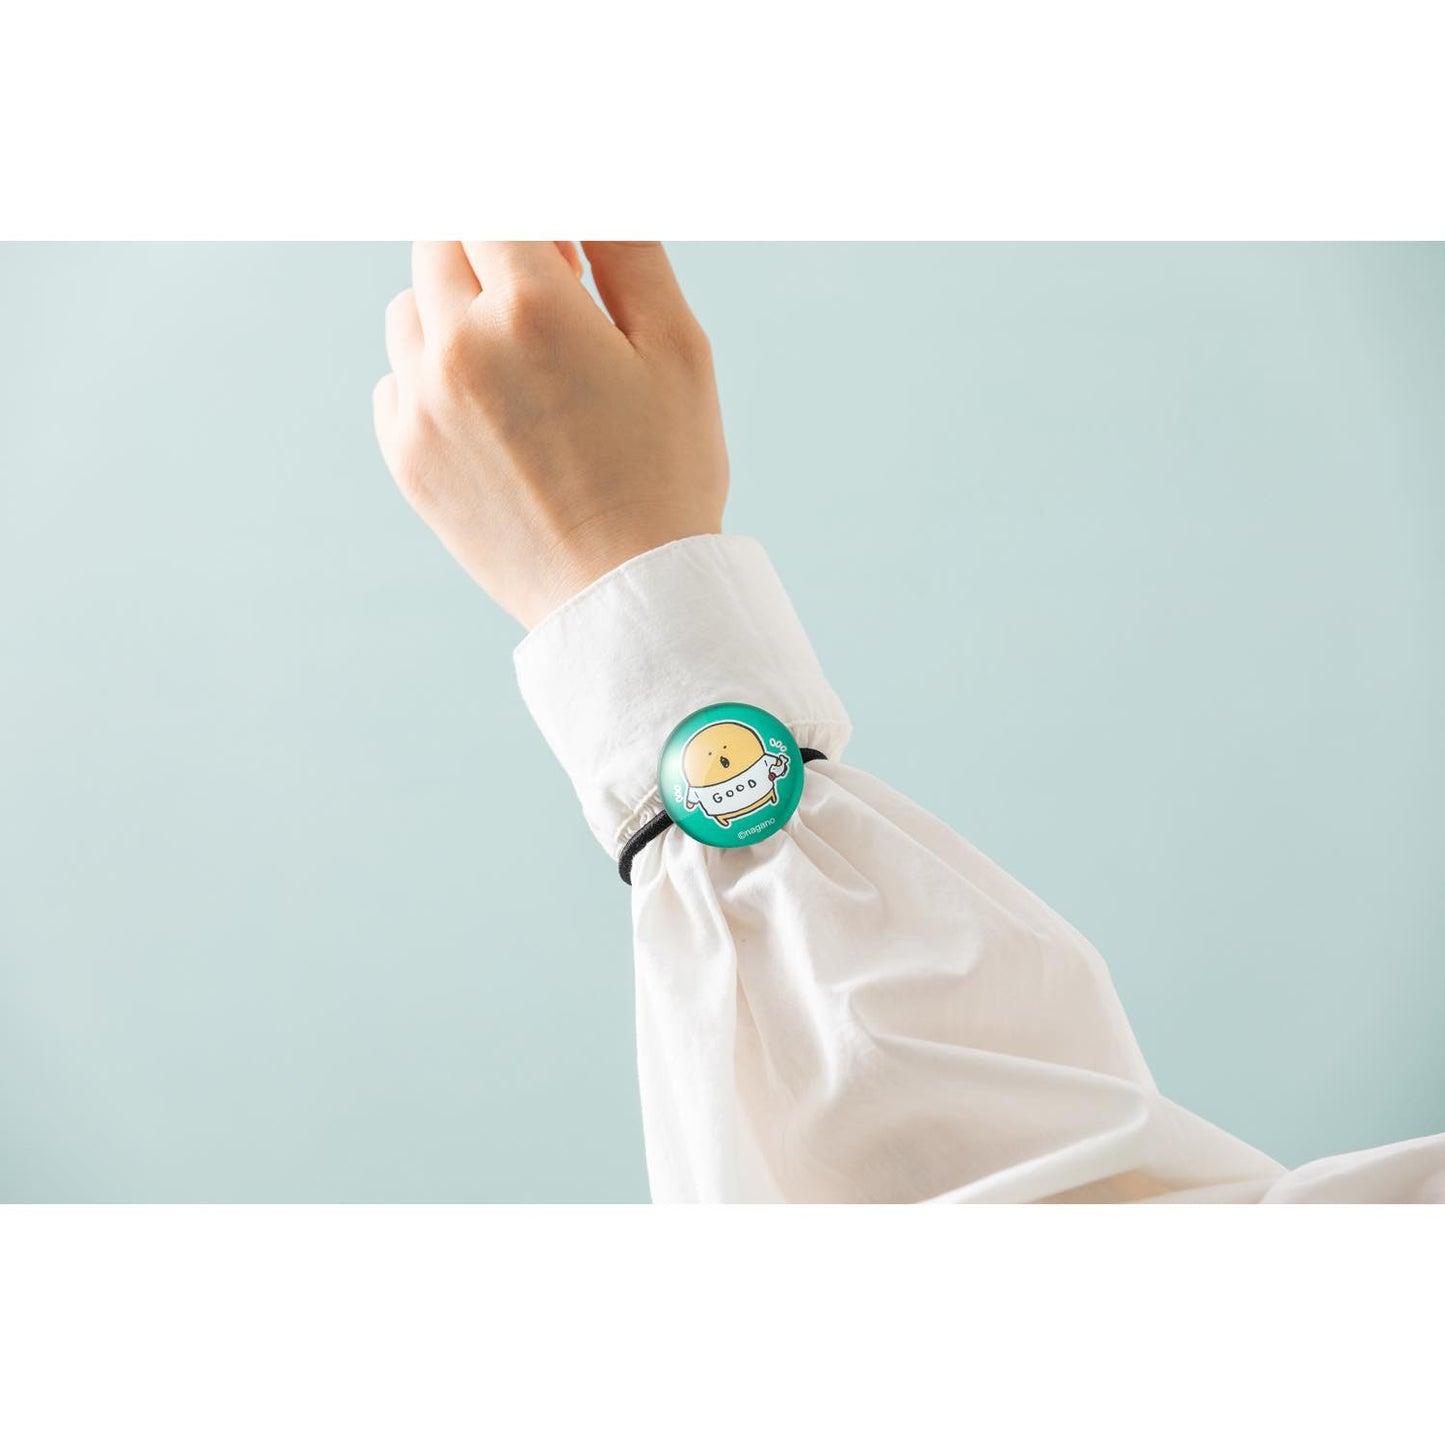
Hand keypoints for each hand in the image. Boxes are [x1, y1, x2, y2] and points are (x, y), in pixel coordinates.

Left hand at [373, 241, 728, 628]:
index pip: (493, 206)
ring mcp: (421, 406)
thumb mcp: (677, 348)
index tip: (564, 252)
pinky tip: (493, 420)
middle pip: (439, 242)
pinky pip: (395, 380)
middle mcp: (459, 347)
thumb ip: (625, 248)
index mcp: (531, 308)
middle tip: (548, 302)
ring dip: (454, 312)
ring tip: (518, 368)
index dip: (533, 221)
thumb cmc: (666, 471)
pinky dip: (433, 379)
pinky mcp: (406, 458)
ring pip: (408, 309)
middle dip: (487, 252)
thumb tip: (584, 193)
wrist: (626, 598)